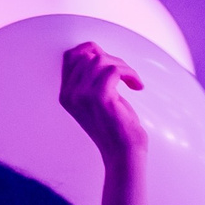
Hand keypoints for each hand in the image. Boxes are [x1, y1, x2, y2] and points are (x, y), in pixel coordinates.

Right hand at [59, 42, 146, 163]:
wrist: (124, 154)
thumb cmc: (117, 127)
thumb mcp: (99, 99)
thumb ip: (92, 78)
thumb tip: (96, 51)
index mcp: (66, 93)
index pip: (71, 56)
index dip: (93, 52)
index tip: (113, 66)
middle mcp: (70, 93)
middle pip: (87, 55)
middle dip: (112, 59)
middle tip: (127, 76)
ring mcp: (82, 95)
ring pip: (101, 60)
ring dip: (124, 67)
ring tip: (134, 81)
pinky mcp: (100, 98)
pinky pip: (114, 70)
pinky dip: (130, 73)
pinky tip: (138, 86)